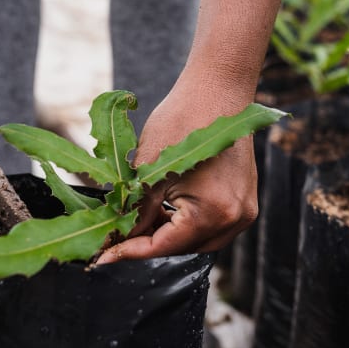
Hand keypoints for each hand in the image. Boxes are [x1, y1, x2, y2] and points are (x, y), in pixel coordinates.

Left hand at [96, 81, 258, 262]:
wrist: (217, 90)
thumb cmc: (182, 120)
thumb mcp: (149, 170)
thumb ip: (136, 211)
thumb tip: (116, 238)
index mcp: (213, 212)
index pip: (164, 246)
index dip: (129, 251)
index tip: (102, 256)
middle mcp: (235, 218)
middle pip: (184, 249)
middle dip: (150, 244)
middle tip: (117, 237)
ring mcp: (244, 212)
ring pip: (199, 242)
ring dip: (170, 237)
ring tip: (140, 223)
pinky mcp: (245, 203)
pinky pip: (212, 227)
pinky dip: (188, 225)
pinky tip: (166, 213)